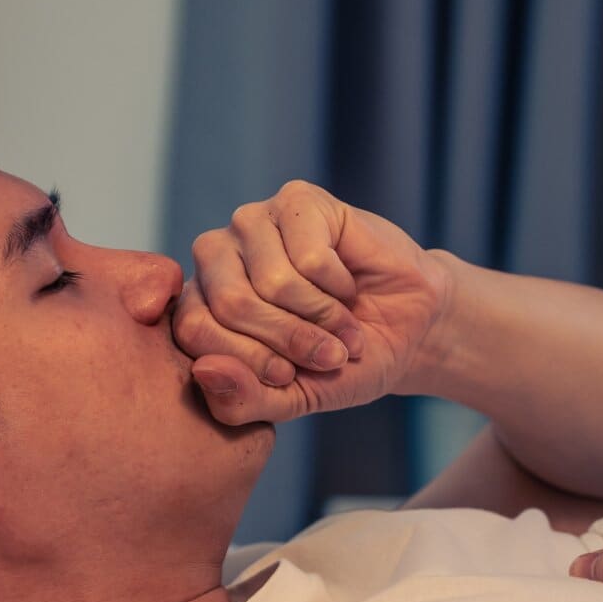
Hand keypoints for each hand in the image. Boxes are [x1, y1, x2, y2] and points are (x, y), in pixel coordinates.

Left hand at [174, 180, 456, 424]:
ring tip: (342, 324)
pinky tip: (348, 285)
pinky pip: (309, 258)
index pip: (194, 330)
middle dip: (290, 340)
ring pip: (273, 281)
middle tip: (328, 355)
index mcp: (201, 304)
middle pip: (232, 304)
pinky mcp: (296, 201)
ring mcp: (253, 223)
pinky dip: (338, 286)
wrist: (408, 329)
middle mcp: (216, 257)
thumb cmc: (343, 362)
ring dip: (322, 316)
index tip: (289, 376)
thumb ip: (241, 401)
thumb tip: (204, 372)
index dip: (248, 361)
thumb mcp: (290, 397)